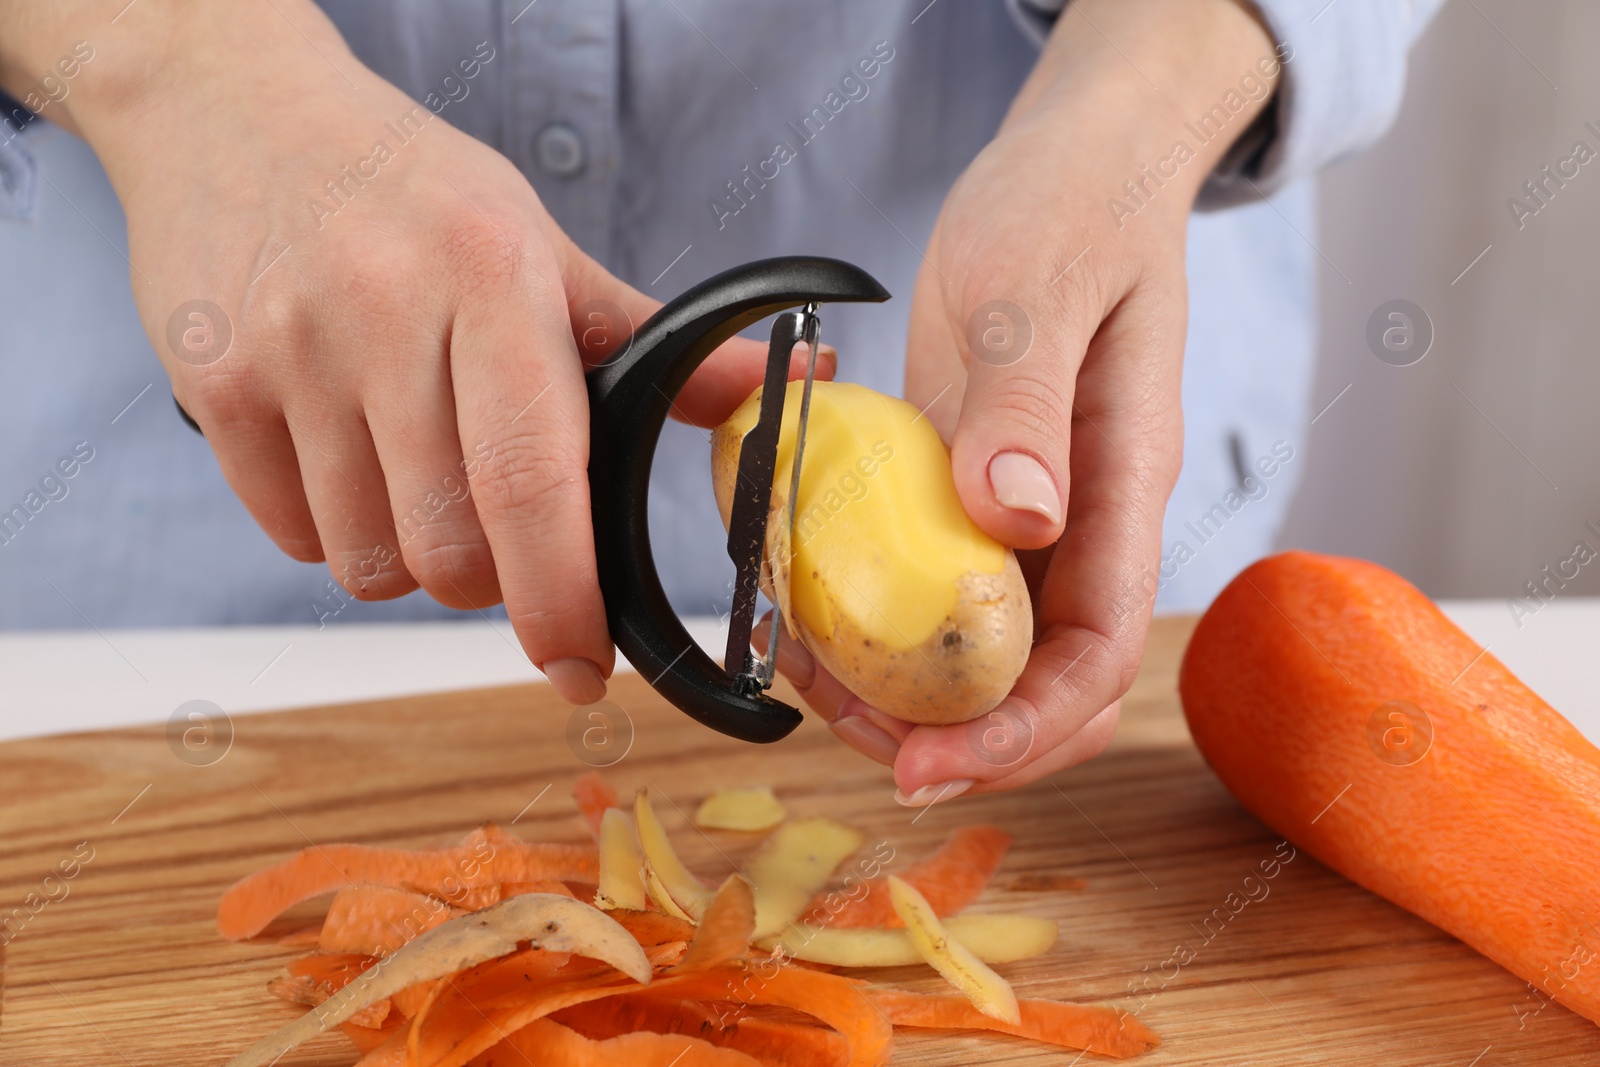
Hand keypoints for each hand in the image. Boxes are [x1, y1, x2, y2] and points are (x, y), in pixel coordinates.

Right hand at [0, 1, 815, 703]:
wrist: (238, 114)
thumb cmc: (411, 191)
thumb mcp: (539, 244)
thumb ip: (647, 340)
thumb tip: (776, 385)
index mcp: (493, 276)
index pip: (534, 478)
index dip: (562, 596)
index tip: (583, 665)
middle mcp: (385, 314)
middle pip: (451, 551)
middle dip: (491, 579)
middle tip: (497, 525)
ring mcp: (289, 353)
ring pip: (369, 563)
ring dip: (409, 557)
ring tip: (414, 469)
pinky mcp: (212, 387)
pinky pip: (292, 537)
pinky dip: (333, 530)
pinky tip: (344, 452)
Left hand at [769, 0, 1278, 798]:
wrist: (1077, 160)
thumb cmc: (1073, 205)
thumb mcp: (1037, 289)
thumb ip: (1029, 405)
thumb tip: (1018, 521)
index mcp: (1121, 485)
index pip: (1096, 652)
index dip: (1022, 731)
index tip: (930, 764)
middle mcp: (1082, 518)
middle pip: (1045, 682)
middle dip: (961, 738)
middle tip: (859, 743)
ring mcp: (1031, 510)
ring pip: (986, 649)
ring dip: (912, 694)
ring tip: (821, 687)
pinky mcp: (975, 487)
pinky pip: (936, 586)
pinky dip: (880, 621)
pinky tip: (816, 614)